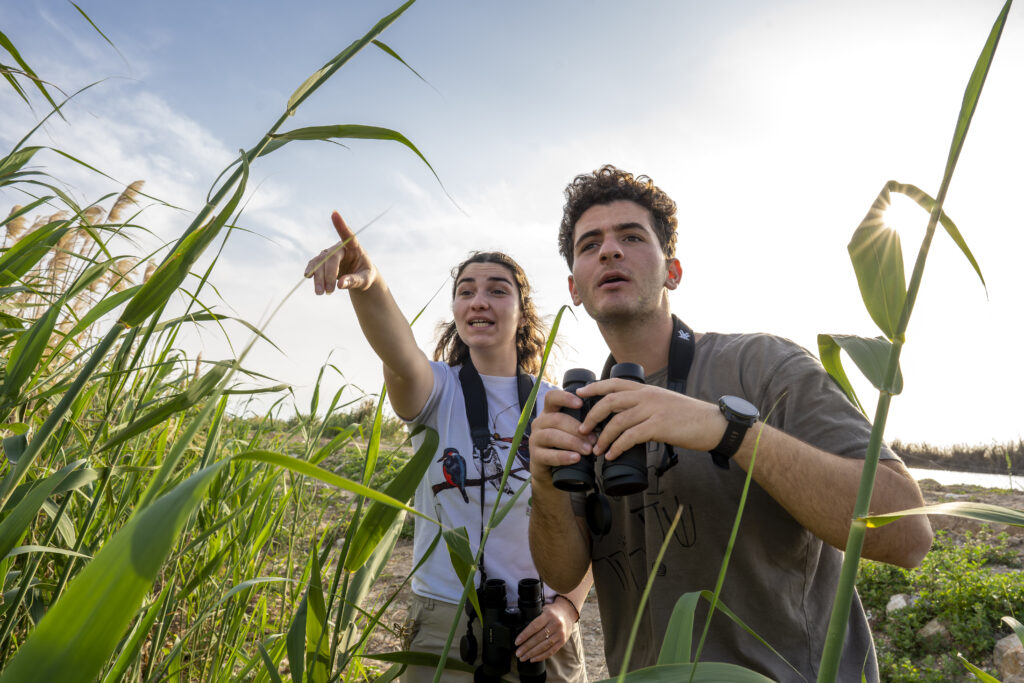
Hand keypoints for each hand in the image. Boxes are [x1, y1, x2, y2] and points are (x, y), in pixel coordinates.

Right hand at [303, 211, 376, 294]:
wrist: (359, 276)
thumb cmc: (365, 274)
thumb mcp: (365, 279)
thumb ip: (355, 281)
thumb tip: (340, 284)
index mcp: (354, 247)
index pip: (348, 235)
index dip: (340, 225)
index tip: (334, 213)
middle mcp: (340, 247)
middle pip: (330, 258)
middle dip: (328, 275)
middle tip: (329, 292)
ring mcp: (329, 253)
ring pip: (319, 262)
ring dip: (318, 278)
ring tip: (320, 293)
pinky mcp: (322, 261)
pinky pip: (314, 264)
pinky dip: (311, 270)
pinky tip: (308, 277)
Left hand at [513, 600, 574, 662]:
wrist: (567, 612)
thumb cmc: (552, 612)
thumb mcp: (543, 609)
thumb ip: (534, 617)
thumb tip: (519, 629)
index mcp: (548, 615)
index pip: (534, 626)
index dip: (524, 635)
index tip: (517, 642)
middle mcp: (555, 624)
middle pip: (538, 638)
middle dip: (526, 647)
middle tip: (518, 653)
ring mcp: (560, 634)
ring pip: (544, 646)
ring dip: (532, 654)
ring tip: (523, 657)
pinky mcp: (563, 641)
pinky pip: (551, 651)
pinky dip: (541, 656)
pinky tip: (533, 659)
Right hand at [528, 389, 596, 484]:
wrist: (552, 474)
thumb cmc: (566, 447)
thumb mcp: (571, 431)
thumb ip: (581, 423)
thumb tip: (602, 420)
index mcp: (549, 413)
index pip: (551, 397)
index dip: (565, 398)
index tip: (580, 403)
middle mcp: (539, 423)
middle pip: (556, 419)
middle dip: (577, 428)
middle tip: (594, 439)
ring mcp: (535, 440)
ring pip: (552, 436)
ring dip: (572, 442)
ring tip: (588, 450)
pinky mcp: (535, 456)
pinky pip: (548, 455)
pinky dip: (564, 456)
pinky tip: (576, 458)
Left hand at [577, 379, 723, 459]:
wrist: (713, 424)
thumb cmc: (688, 417)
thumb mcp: (664, 403)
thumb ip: (645, 405)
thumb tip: (626, 417)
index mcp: (646, 389)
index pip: (614, 383)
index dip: (594, 387)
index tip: (578, 393)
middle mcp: (647, 396)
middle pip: (610, 401)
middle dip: (592, 416)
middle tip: (582, 430)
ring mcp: (653, 410)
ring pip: (618, 421)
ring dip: (603, 437)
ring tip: (596, 450)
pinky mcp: (659, 426)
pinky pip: (630, 437)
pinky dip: (617, 447)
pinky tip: (612, 455)